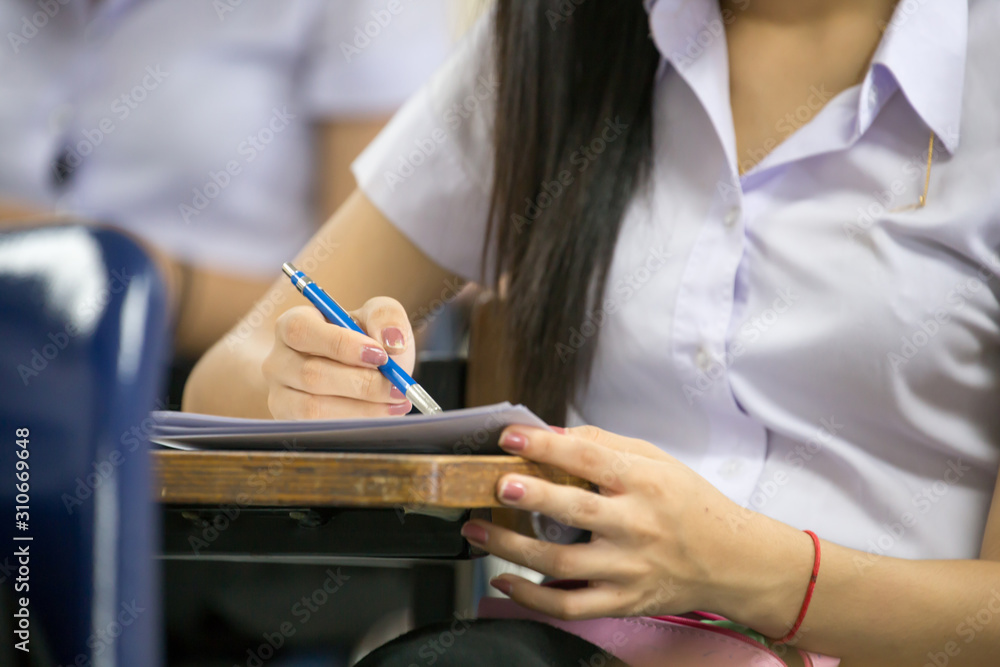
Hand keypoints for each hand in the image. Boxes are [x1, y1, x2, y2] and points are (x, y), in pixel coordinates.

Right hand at [262, 297, 414, 418]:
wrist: (361, 373)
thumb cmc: (364, 341)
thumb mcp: (376, 318)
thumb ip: (385, 317)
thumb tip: (391, 342)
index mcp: (293, 325)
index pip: (302, 331)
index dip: (340, 344)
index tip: (380, 355)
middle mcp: (278, 361)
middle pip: (311, 375)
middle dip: (361, 383)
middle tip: (397, 387)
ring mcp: (280, 395)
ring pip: (314, 408)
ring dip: (362, 408)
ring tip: (397, 402)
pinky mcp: (290, 423)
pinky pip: (320, 429)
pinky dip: (356, 424)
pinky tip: (383, 415)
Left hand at [461, 425, 811, 624]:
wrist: (731, 561)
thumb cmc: (689, 505)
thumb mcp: (656, 461)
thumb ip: (604, 446)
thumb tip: (553, 435)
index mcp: (645, 483)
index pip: (591, 459)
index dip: (548, 446)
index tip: (512, 437)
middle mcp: (636, 525)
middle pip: (576, 511)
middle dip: (532, 497)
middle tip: (498, 486)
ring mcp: (628, 568)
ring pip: (562, 563)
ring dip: (512, 548)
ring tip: (478, 532)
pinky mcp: (623, 601)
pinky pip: (570, 606)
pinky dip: (531, 598)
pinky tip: (504, 579)